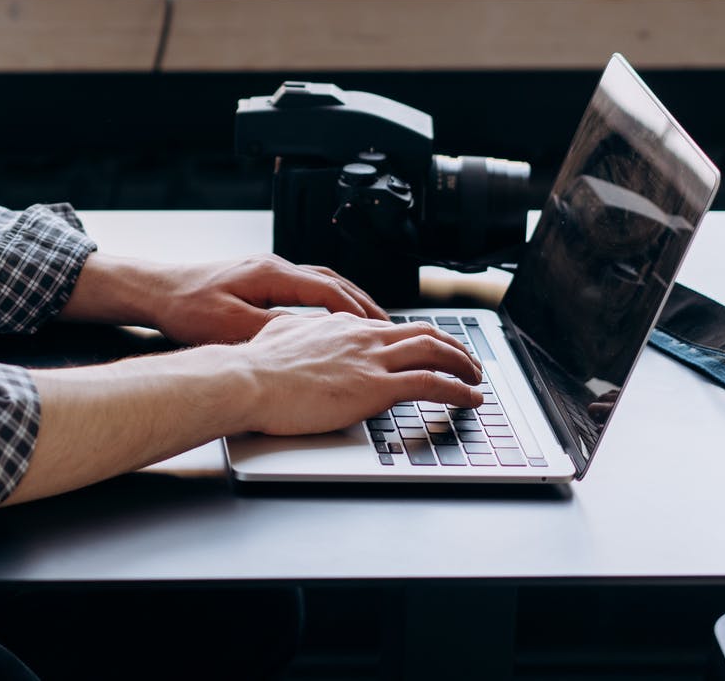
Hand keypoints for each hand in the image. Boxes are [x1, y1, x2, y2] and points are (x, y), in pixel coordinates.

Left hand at [61, 251, 387, 345]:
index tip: (379, 330)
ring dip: (346, 302)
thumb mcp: (230, 326)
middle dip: (362, 305)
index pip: (328, 291)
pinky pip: (304, 289)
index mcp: (271, 274)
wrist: (155, 291)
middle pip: (332, 282)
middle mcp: (273, 267)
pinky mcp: (257, 281)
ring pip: (320, 283)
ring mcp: (266, 272)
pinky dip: (325, 303)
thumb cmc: (185, 306)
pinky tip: (330, 320)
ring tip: (369, 324)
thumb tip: (309, 341)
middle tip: (388, 328)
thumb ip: (272, 332)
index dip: (357, 312)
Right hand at [236, 312, 484, 435]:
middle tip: (466, 361)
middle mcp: (362, 335)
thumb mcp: (278, 336)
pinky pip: (431, 383)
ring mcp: (371, 359)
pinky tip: (470, 398)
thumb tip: (293, 331)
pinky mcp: (375, 387)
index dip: (419, 337)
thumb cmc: (255, 367)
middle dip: (452, 347)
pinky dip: (458, 390)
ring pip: (435, 352)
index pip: (393, 327)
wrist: (247, 380)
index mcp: (341, 325)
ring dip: (463, 365)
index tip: (431, 349)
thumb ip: (295, 332)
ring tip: (476, 379)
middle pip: (424, 333)